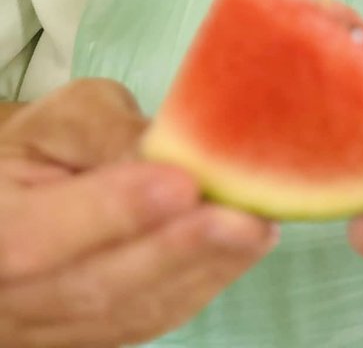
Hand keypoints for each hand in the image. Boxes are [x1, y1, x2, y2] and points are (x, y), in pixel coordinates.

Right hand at [0, 79, 277, 347]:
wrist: (23, 194)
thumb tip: (170, 154)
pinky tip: (244, 249)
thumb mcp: (67, 117)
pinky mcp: (90, 338)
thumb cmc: (47, 144)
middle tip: (244, 218)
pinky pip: (146, 322)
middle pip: (92, 289)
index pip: (37, 237)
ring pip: (126, 315)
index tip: (181, 183)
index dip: (111, 214)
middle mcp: (9, 298)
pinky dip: (199, 285)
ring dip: (202, 271)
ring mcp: (46, 329)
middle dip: (177, 251)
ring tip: (258, 228)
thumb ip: (108, 134)